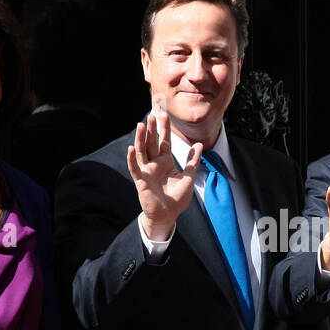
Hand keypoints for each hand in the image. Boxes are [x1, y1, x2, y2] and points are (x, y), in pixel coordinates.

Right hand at [127, 103, 200, 240]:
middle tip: (152, 114)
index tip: (163, 114)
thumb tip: (199, 145)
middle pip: (152, 143)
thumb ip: (193, 161)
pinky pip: (135, 168)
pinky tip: (130, 149)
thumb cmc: (177, 198)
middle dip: (152, 129)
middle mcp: (155, 163)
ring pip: (142, 151)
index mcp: (166, 161)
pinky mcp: (141, 181)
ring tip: (141, 125)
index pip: (164, 141)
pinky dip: (132, 159)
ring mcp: (147, 171)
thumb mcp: (188, 177)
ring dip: (141, 139)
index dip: (164, 128)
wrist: (168, 215)